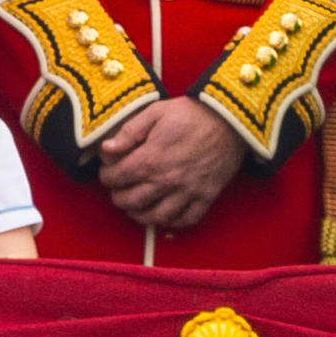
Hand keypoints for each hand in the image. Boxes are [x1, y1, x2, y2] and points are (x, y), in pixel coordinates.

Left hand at [97, 96, 245, 229]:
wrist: (229, 120)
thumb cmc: (190, 114)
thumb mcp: (155, 112)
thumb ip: (129, 132)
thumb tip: (106, 149)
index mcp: (151, 158)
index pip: (117, 178)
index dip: (106, 176)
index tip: (107, 171)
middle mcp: (167, 180)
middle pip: (132, 201)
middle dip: (118, 197)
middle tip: (117, 191)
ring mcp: (188, 191)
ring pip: (156, 217)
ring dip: (139, 215)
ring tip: (134, 207)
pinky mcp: (206, 197)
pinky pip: (186, 220)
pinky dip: (172, 224)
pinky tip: (163, 217)